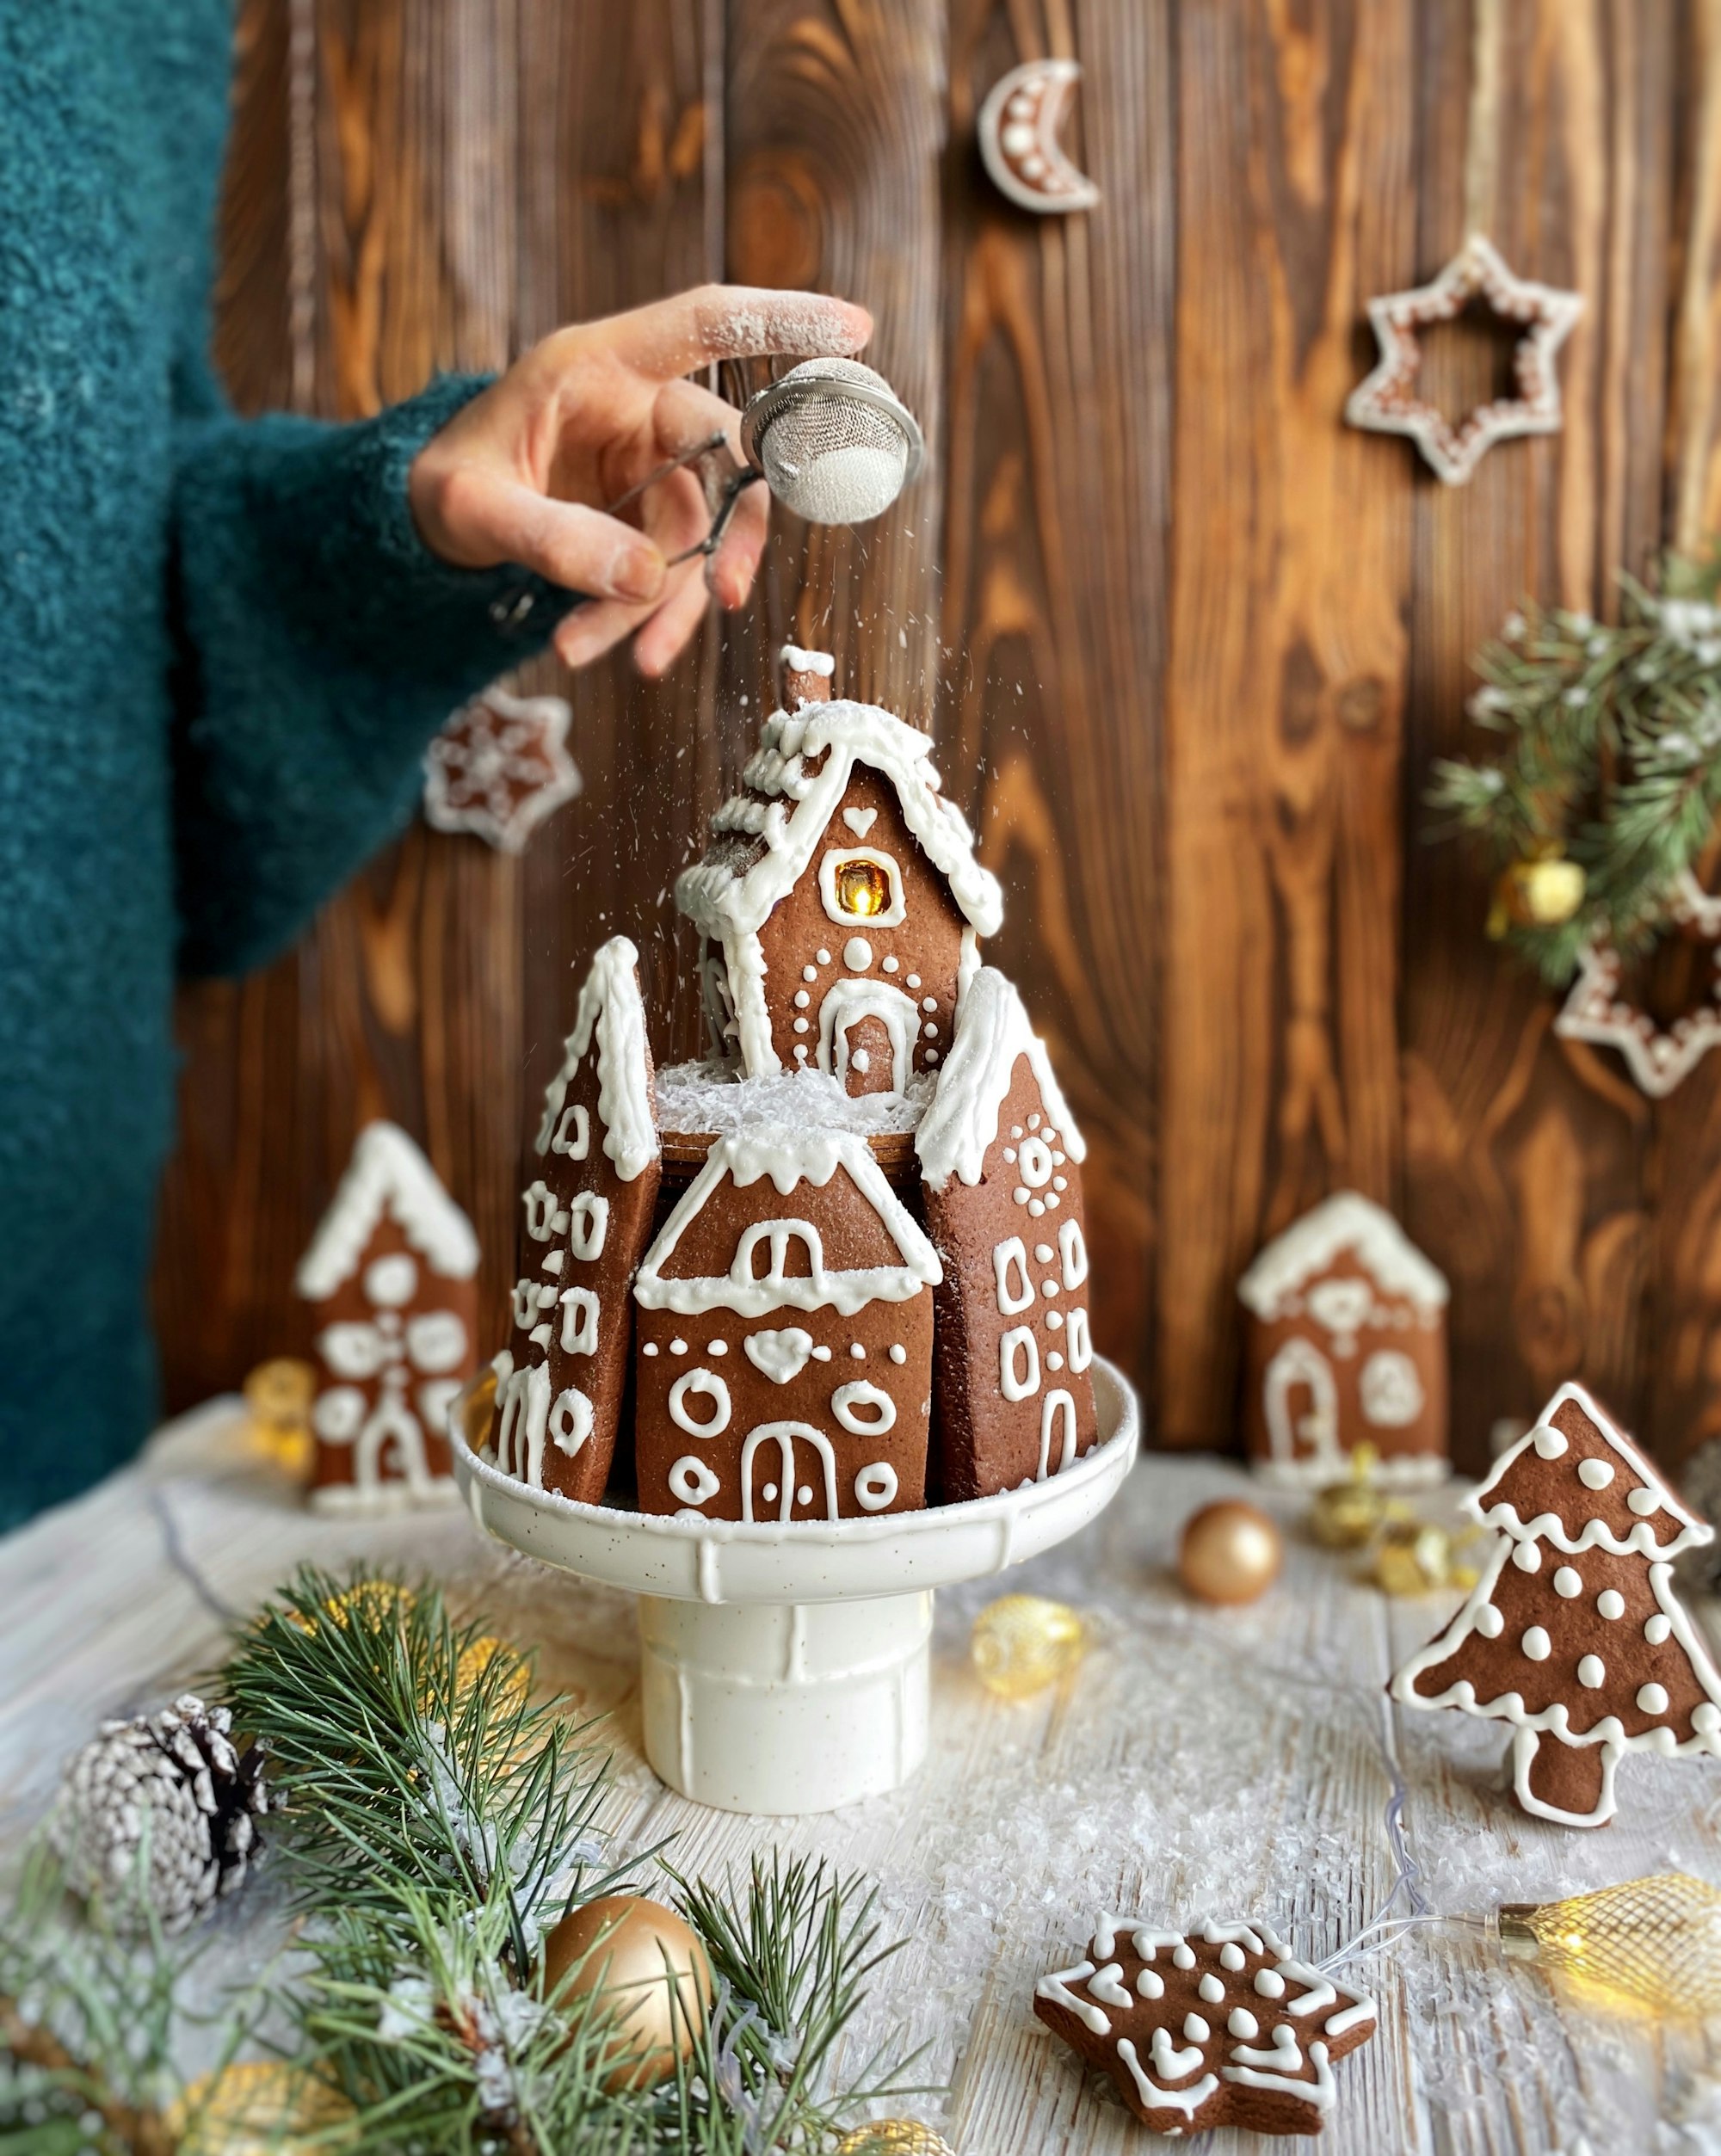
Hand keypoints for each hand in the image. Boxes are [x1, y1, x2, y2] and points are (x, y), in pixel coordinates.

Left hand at [409, 284, 871, 676]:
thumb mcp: (476, 509)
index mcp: (596, 366)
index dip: (781, 321)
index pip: (704, 323)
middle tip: (723, 596)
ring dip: (667, 601)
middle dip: (725, 536)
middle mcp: (636, 409)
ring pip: (699, 532)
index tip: (856, 329)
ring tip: (620, 655)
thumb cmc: (444, 487)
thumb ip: (554, 539)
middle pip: (726, 455)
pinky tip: (603, 650)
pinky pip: (672, 570)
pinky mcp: (647, 520)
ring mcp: (648, 467)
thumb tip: (644, 579)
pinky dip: (644, 617)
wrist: (431, 523)